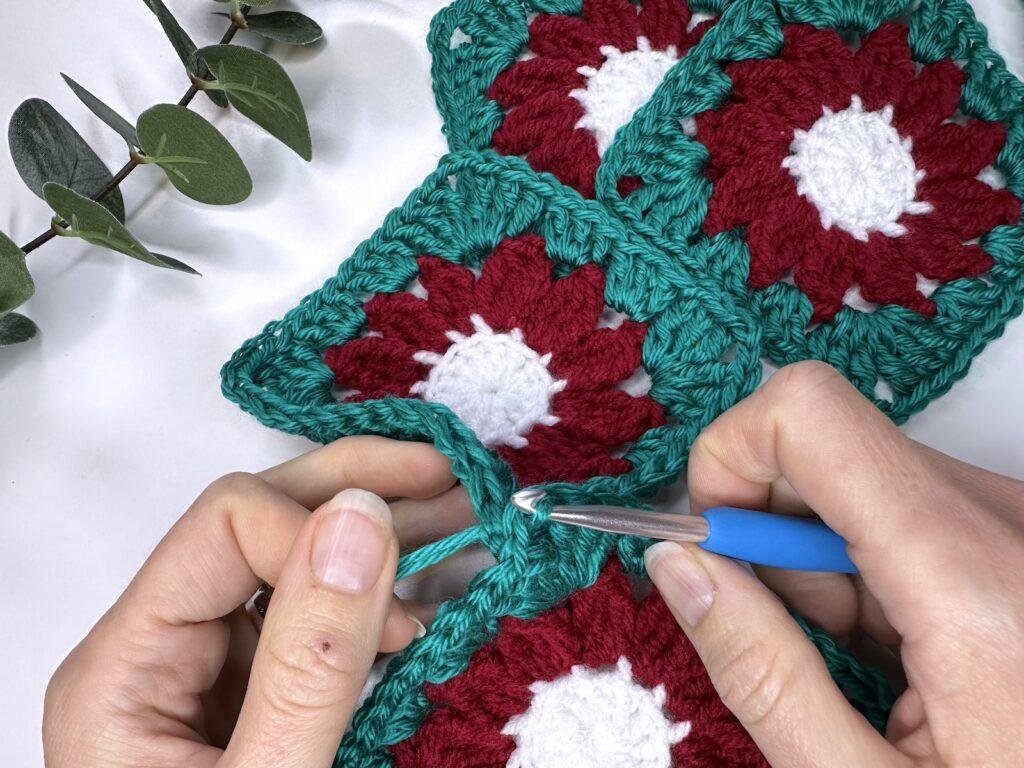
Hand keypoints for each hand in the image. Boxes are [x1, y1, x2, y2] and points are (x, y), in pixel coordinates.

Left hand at [43, 437, 474, 767]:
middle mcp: (165, 654)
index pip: (228, 527)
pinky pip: (322, 625)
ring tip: (465, 513)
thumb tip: (356, 522)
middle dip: (360, 489)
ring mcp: (215, 678)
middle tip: (449, 472)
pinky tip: (440, 588)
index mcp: (129, 667)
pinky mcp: (260, 704)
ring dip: (385, 534)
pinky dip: (386, 600)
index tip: (399, 593)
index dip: (320, 533)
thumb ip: (310, 663)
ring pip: (297, 566)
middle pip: (261, 523)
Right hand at [645, 361, 1023, 766]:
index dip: (729, 458)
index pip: (809, 414)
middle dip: (767, 524)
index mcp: (973, 583)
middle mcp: (1010, 522)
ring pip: (863, 477)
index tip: (711, 542)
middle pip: (830, 444)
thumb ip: (758, 669)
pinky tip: (892, 644)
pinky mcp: (1018, 534)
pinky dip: (866, 566)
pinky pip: (906, 508)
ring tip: (855, 656)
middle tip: (774, 623)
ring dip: (818, 556)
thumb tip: (679, 566)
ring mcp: (1021, 522)